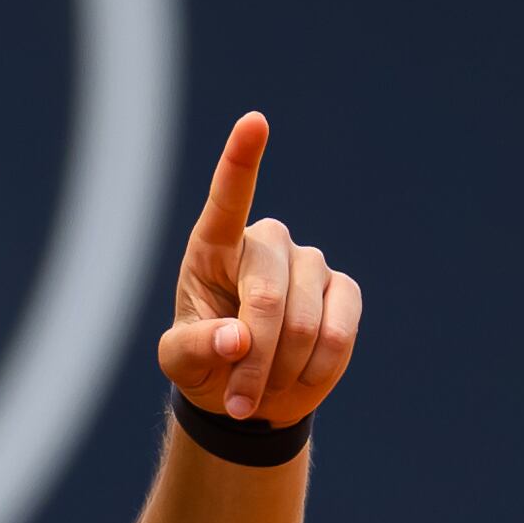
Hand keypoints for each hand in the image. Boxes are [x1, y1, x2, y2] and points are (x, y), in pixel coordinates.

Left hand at [159, 112, 362, 428]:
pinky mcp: (343, 292)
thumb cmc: (205, 363)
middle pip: (268, 295)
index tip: (254, 121)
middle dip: (254, 357)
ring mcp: (309, 263)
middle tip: (236, 401)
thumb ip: (194, 348)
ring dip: (280, 371)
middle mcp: (265, 244)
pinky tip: (297, 380)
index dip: (241, 161)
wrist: (248, 393)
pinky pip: (338, 332)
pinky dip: (316, 370)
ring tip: (259, 392)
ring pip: (305, 321)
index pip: (228, 199)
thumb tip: (237, 339)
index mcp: (213, 247)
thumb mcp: (180, 363)